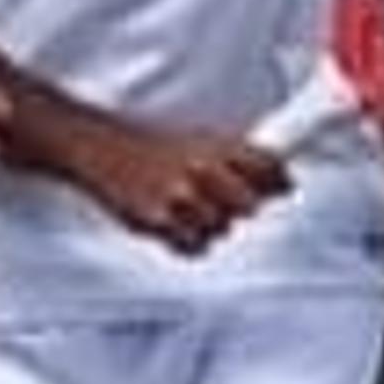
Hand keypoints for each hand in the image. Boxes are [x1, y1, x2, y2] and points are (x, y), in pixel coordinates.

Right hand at [67, 117, 288, 255]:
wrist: (97, 146)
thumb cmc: (149, 145)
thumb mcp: (197, 138)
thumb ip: (238, 158)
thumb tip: (285, 185)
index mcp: (214, 144)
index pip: (269, 167)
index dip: (276, 183)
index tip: (277, 190)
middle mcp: (202, 168)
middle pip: (251, 206)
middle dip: (239, 208)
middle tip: (216, 200)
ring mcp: (180, 196)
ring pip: (221, 230)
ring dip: (207, 225)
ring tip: (183, 208)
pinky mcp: (158, 220)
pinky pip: (194, 246)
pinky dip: (187, 240)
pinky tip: (172, 222)